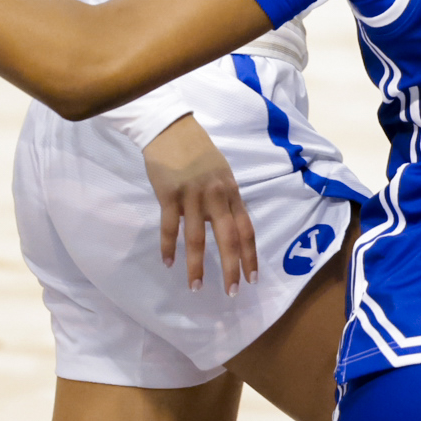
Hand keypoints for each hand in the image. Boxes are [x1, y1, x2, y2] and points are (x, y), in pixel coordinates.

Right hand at [143, 116, 256, 294]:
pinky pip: (170, 227)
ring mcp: (192, 196)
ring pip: (197, 238)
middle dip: (231, 267)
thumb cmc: (198, 151)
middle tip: (232, 292)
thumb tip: (227, 226)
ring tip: (196, 287)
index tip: (252, 278)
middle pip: (228, 238)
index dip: (250, 255)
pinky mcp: (169, 195)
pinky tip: (168, 263)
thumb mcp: (221, 172)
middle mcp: (216, 196)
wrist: (171, 128)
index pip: (246, 228)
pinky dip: (169, 247)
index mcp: (231, 191)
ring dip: (196, 265)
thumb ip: (225, 199)